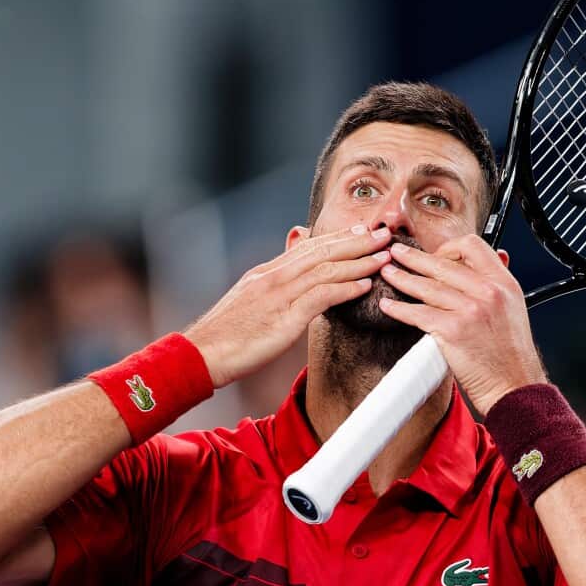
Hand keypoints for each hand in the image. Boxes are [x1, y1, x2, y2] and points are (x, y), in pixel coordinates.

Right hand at [186, 225, 392, 387]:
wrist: (201, 355)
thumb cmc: (226, 336)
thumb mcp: (249, 302)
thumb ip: (273, 287)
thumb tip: (290, 279)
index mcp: (266, 273)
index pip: (309, 247)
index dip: (338, 238)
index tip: (361, 231)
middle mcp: (274, 277)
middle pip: (322, 251)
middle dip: (356, 241)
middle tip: (384, 233)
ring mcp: (279, 295)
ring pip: (326, 269)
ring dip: (359, 261)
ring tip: (384, 256)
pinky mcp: (284, 318)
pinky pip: (321, 296)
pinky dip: (345, 288)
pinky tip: (365, 285)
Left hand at [375, 235, 546, 413]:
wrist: (515, 386)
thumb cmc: (511, 355)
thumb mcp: (512, 309)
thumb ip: (495, 288)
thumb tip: (479, 270)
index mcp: (504, 283)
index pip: (473, 247)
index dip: (449, 248)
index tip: (435, 255)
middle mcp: (489, 292)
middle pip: (443, 264)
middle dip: (414, 257)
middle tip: (398, 253)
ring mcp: (471, 309)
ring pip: (427, 286)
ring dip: (402, 278)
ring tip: (388, 273)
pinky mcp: (454, 330)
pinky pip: (419, 314)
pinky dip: (399, 309)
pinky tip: (388, 305)